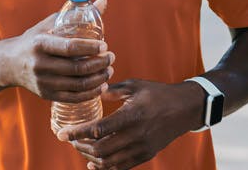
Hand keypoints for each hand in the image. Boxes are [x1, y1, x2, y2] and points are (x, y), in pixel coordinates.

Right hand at [0, 0, 113, 103]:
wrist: (10, 63)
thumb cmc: (34, 40)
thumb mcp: (50, 24)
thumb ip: (76, 13)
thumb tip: (103, 1)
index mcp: (40, 44)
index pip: (70, 47)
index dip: (90, 48)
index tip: (105, 46)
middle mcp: (40, 64)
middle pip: (77, 68)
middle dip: (99, 63)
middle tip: (111, 57)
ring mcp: (43, 82)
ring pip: (78, 84)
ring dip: (98, 78)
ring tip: (108, 70)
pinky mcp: (46, 95)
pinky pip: (74, 97)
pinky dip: (91, 93)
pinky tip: (101, 86)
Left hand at [55, 78, 205, 169]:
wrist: (185, 109)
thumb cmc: (158, 94)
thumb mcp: (135, 86)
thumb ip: (113, 91)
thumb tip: (93, 92)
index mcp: (132, 116)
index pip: (98, 129)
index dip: (77, 133)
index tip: (61, 134)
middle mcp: (136, 135)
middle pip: (100, 149)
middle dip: (80, 146)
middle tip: (70, 139)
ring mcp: (142, 148)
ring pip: (109, 162)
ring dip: (90, 157)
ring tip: (81, 148)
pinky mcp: (146, 155)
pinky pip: (121, 167)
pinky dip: (105, 168)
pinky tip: (94, 162)